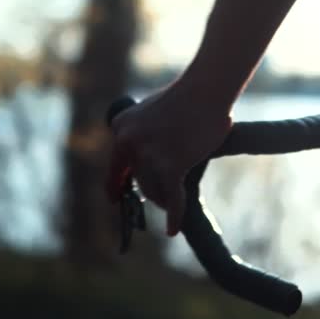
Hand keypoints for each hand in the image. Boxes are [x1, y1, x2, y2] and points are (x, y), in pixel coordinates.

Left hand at [107, 81, 232, 235]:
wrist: (205, 89)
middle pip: (138, 180)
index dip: (116, 184)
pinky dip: (173, 216)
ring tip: (173, 205)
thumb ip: (144, 135)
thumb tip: (143, 167)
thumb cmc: (187, 98)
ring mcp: (148, 155)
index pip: (116, 165)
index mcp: (121, 127)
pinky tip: (172, 229)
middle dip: (149, 191)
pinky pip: (171, 198)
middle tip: (159, 201)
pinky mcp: (170, 166)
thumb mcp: (153, 111)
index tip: (114, 198)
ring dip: (163, 200)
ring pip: (153, 191)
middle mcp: (128, 142)